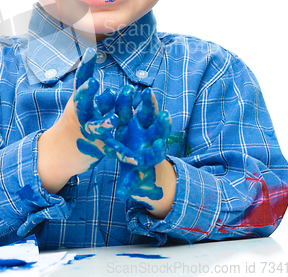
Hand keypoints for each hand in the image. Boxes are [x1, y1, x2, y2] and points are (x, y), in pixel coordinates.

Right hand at [73, 48, 139, 167]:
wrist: (62, 150)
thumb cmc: (76, 117)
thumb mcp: (78, 96)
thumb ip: (86, 75)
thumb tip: (92, 49)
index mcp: (79, 102)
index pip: (80, 82)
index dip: (85, 69)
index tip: (91, 53)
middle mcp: (81, 115)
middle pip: (82, 104)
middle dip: (86, 94)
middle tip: (93, 83)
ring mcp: (89, 132)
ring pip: (97, 127)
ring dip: (104, 123)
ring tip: (113, 119)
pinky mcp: (101, 148)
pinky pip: (114, 150)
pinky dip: (124, 154)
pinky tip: (136, 158)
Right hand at [115, 87, 171, 203]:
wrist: (133, 157)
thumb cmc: (134, 172)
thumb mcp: (131, 180)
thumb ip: (128, 185)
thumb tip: (122, 197)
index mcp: (149, 156)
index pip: (155, 154)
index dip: (157, 150)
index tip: (159, 146)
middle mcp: (150, 140)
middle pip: (159, 131)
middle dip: (162, 124)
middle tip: (165, 115)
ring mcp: (145, 127)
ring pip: (150, 115)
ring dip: (150, 105)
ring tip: (148, 93)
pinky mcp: (136, 118)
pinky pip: (138, 107)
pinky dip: (137, 100)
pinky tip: (134, 89)